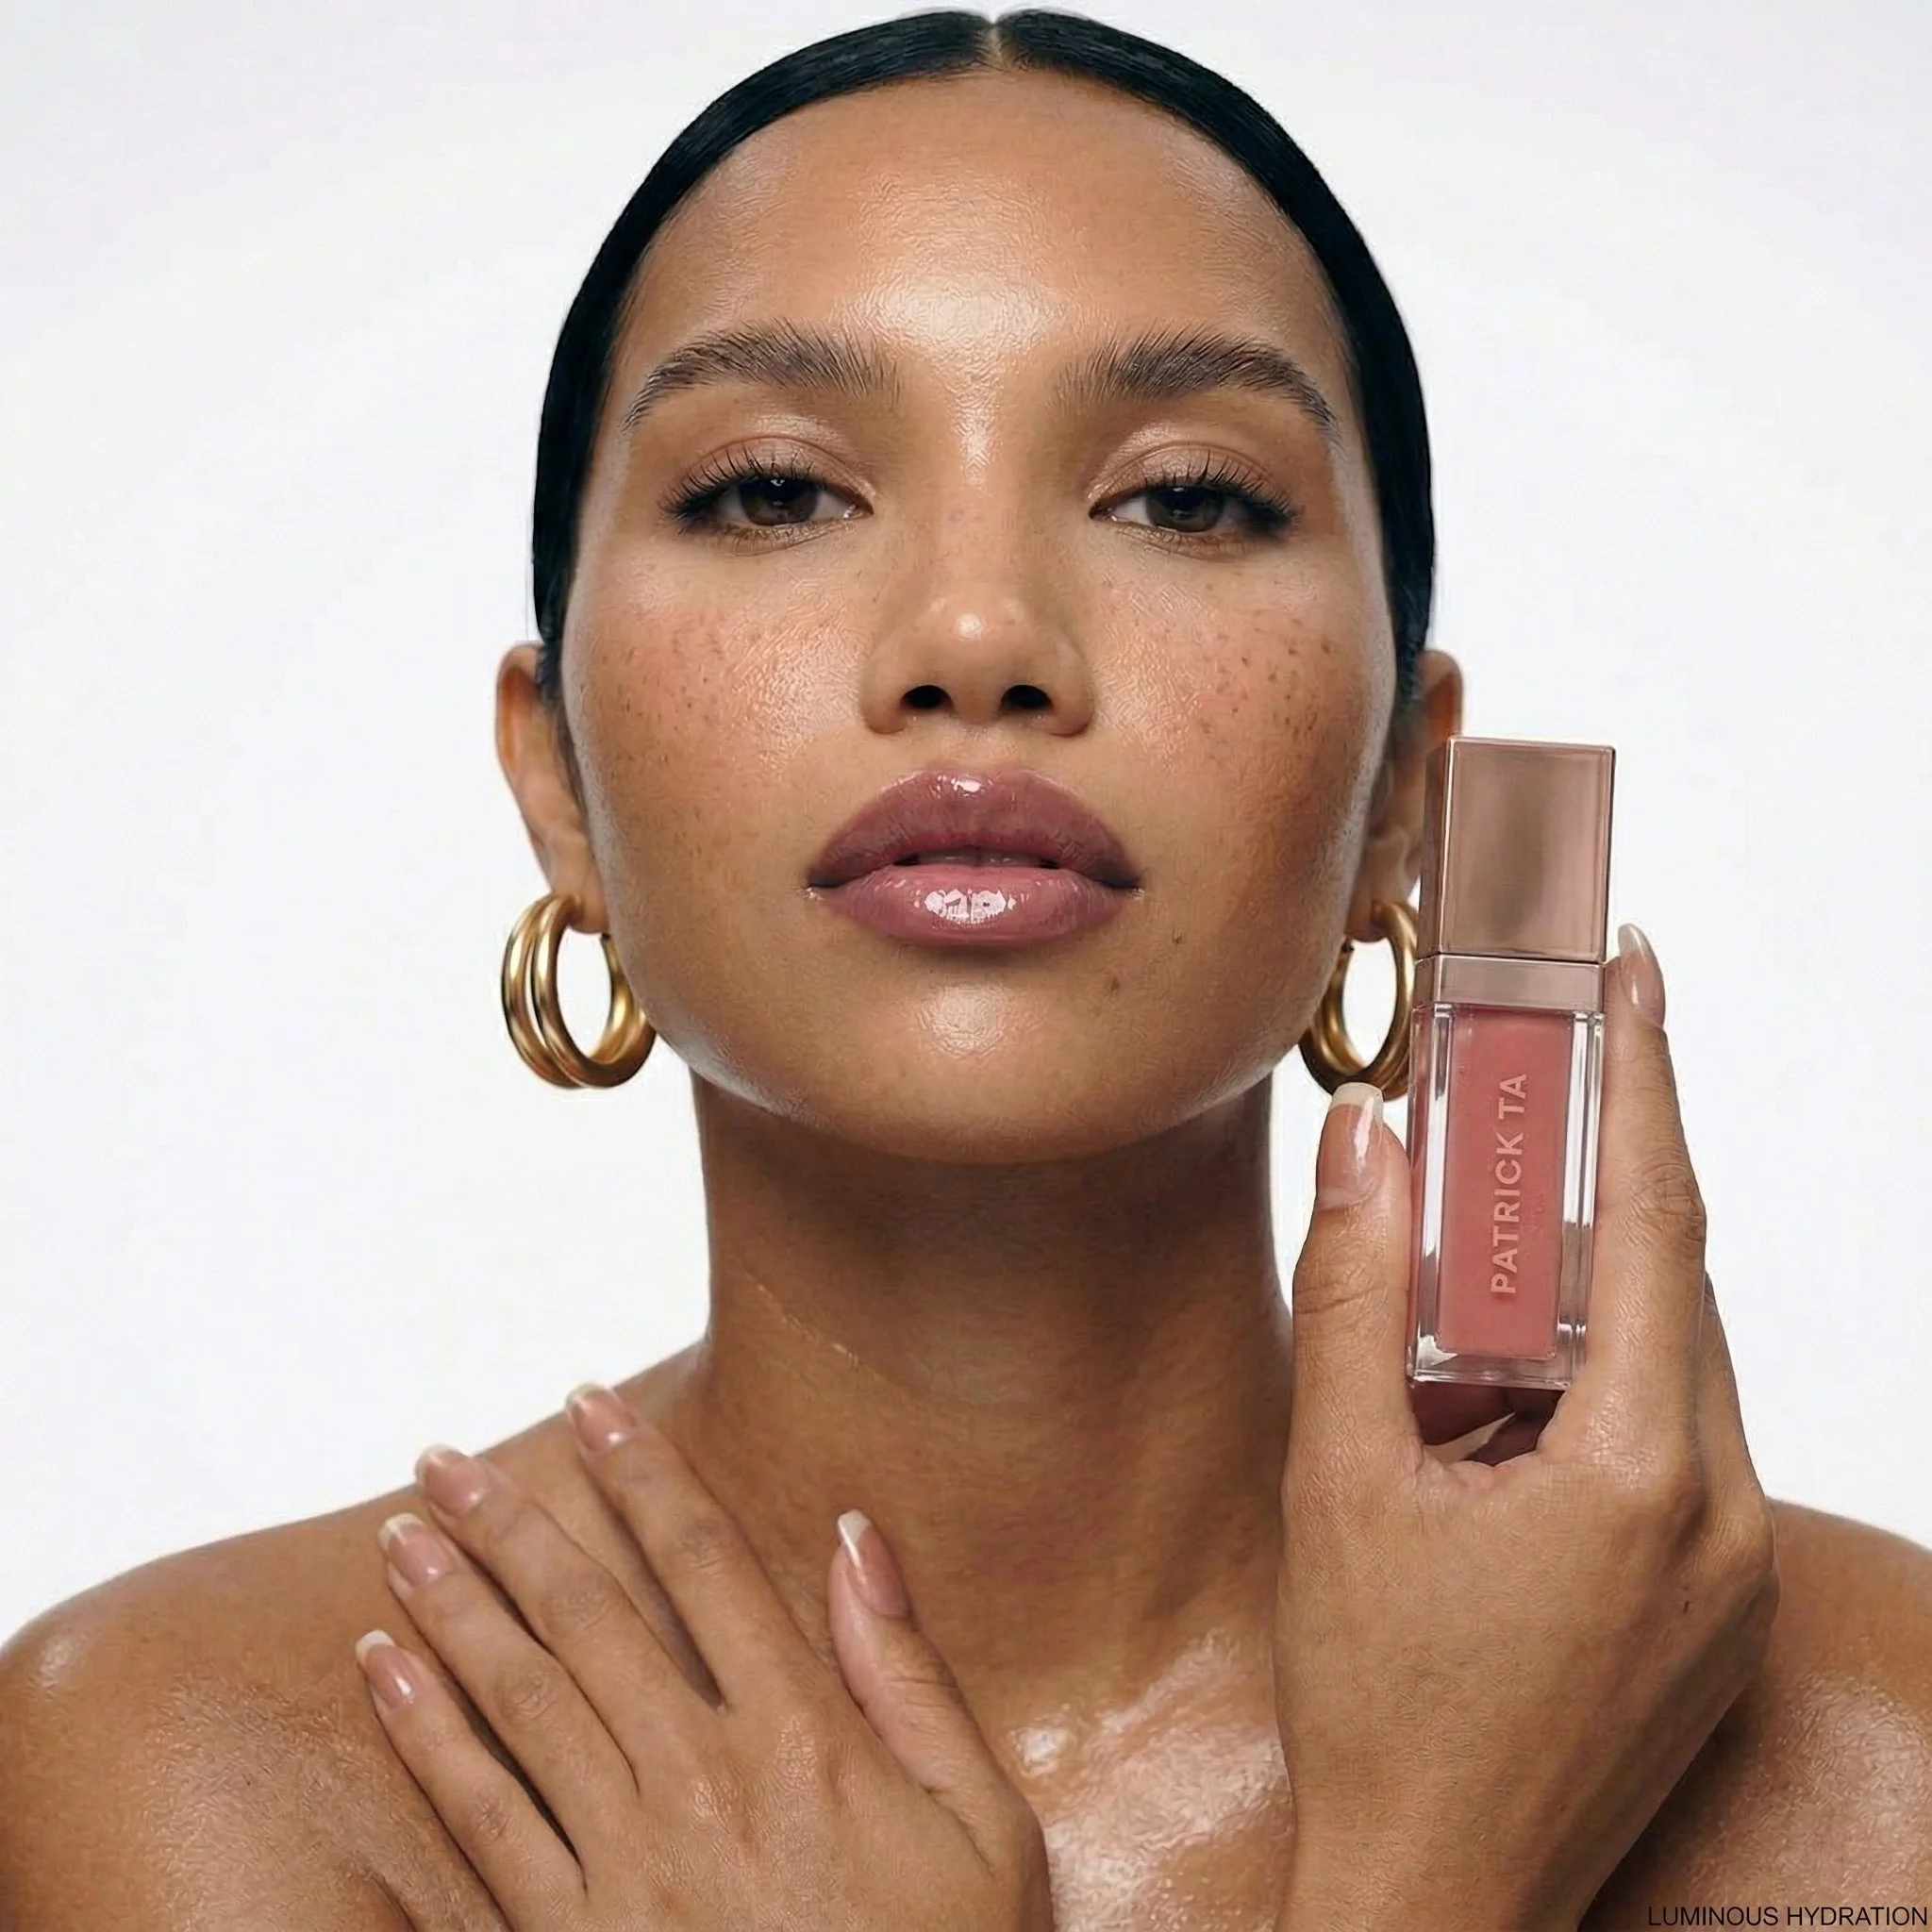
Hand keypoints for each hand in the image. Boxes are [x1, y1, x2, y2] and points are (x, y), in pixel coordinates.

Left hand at [354, 1390, 1053, 1929]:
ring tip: (401, 1534)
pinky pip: (481, 1822)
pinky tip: (383, 1670)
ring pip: (521, 1701)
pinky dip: (424, 1736)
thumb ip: (911, 1678)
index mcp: (805, 1739)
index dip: (644, 1475)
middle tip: (445, 1457)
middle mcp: (703, 1783)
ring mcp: (627, 1868)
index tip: (590, 1407)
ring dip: (453, 1606)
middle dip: (511, 1523)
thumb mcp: (983, 1826)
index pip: (708, 1565)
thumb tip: (858, 1538)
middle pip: (590, 1615)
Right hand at [1273, 928, 1778, 1931]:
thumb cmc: (1385, 1713)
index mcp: (1643, 1472)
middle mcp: (1723, 1513)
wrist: (1440, 1894)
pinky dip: (1596, 1388)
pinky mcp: (1717, 1604)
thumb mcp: (1340, 1482)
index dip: (1643, 1081)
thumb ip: (1353, 1299)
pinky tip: (1501, 1415)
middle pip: (1672, 1286)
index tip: (1634, 975)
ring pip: (1674, 1363)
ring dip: (1578, 1304)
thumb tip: (1363, 1151)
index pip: (1658, 1223)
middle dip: (1588, 1190)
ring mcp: (1734, 1567)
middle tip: (1507, 1114)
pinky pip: (1675, 1441)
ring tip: (1464, 1308)